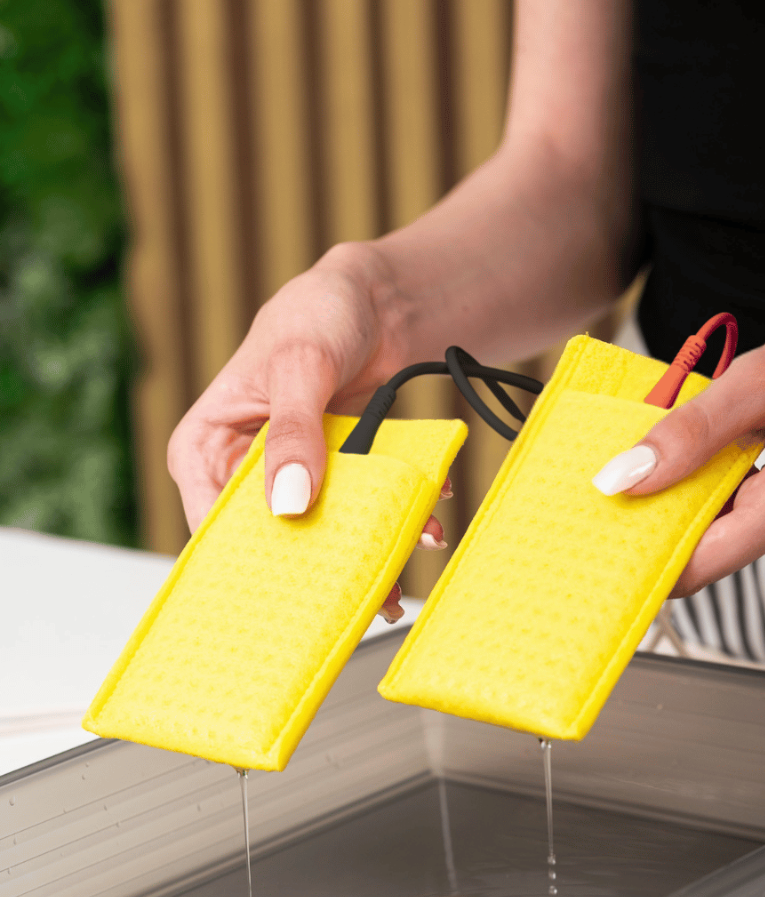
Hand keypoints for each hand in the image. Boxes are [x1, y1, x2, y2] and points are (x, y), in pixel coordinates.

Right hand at [166, 242, 448, 619]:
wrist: (378, 301)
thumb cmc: (318, 314)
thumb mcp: (301, 367)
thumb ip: (295, 433)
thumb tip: (289, 503)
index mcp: (205, 449)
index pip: (212, 522)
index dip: (247, 561)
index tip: (292, 591)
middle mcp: (242, 472)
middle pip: (270, 539)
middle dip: (317, 567)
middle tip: (359, 595)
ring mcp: (291, 479)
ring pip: (319, 534)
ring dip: (364, 551)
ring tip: (401, 574)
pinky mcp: (334, 479)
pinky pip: (358, 512)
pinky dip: (392, 520)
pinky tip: (427, 520)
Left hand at [593, 269, 764, 595]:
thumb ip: (691, 432)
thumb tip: (624, 478)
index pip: (698, 565)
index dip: (644, 550)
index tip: (602, 527)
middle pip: (710, 544)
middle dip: (671, 502)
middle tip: (646, 454)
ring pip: (731, 526)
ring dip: (705, 486)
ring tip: (714, 431)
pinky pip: (754, 512)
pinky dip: (732, 483)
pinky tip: (739, 443)